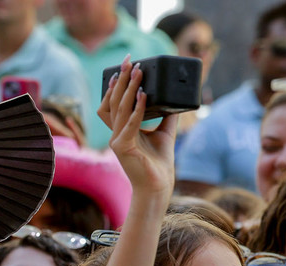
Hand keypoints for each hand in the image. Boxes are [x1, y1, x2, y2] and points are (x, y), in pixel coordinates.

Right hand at [97, 55, 176, 199]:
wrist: (158, 185)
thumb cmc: (159, 162)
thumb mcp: (164, 132)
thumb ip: (165, 114)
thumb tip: (173, 97)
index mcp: (121, 131)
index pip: (112, 104)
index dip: (115, 85)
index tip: (124, 67)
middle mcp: (115, 134)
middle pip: (113, 101)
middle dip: (121, 79)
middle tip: (129, 61)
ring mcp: (117, 141)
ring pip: (119, 109)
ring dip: (129, 88)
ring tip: (139, 72)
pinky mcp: (123, 148)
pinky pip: (130, 123)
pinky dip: (137, 108)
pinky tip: (144, 94)